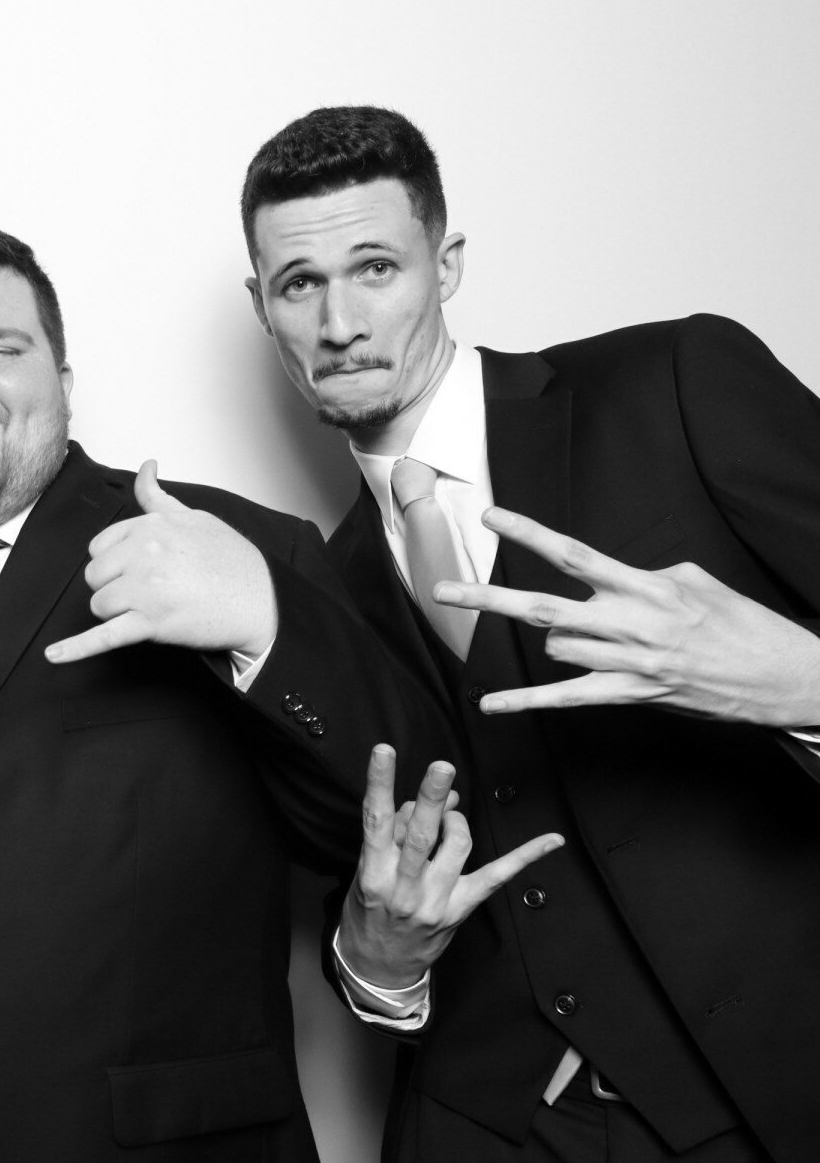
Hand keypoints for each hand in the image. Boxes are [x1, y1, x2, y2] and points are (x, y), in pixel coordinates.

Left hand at [44, 460, 276, 663]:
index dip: (115, 562)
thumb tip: (145, 468)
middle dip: (114, 586)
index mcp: (150, 527)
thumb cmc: (232, 561)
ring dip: (118, 612)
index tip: (137, 569)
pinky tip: (54, 655)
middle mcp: (143, 554)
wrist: (262, 601)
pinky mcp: (150, 624)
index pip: (100, 546)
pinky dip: (76, 649)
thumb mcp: (195, 517)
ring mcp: (145, 590)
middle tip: (148, 591)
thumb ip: (158, 497)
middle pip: (95, 576)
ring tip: (152, 610)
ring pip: (100, 604)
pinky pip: (103, 637)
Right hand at [339, 745, 561, 988]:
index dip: (380, 783)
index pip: (375, 820)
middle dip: (431, 799)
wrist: (380, 966)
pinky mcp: (462, 909)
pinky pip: (497, 877)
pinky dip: (525, 856)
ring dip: (457, 819)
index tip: (385, 751)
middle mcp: (404, 887)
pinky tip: (552, 839)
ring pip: (458, 846)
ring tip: (450, 813)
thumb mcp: (367, 872)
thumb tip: (432, 799)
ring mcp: (436, 900)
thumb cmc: (369, 910)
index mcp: (373, 873)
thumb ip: (395, 835)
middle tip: (443, 767)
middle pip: (421, 835)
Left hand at [435, 508, 819, 724]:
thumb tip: (607, 578)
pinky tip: (491, 704)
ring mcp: (628, 662)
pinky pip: (565, 698)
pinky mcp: (631, 695)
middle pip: (542, 607)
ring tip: (592, 637)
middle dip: (488, 598)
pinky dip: (526, 701)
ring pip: (557, 647)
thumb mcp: (695, 581)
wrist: (782, 675)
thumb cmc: (740, 623)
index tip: (491, 517)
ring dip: (557, 640)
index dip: (529, 534)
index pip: (574, 554)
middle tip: (441, 588)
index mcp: (645, 586)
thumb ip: (641, 576)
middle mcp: (630, 622)